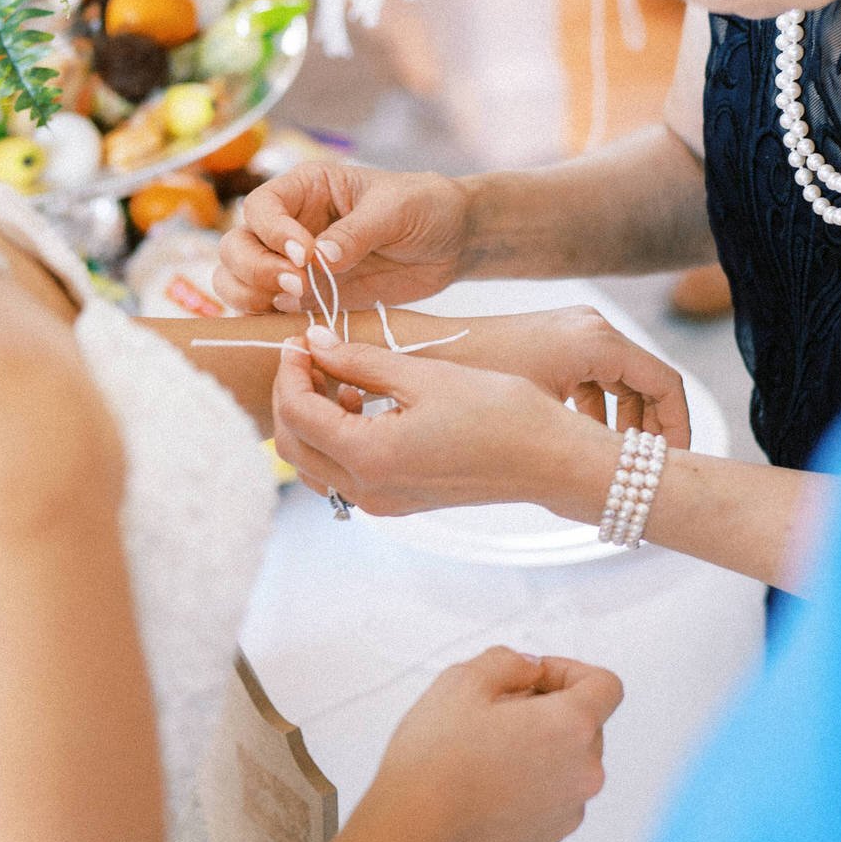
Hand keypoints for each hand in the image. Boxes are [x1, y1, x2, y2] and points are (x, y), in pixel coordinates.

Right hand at [215, 163, 472, 314]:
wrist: (453, 242)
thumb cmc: (425, 207)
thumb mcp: (396, 210)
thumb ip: (356, 233)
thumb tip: (320, 258)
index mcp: (305, 189)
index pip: (261, 208)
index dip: (273, 233)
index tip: (305, 254)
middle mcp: (289, 224)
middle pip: (236, 246)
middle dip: (256, 268)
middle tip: (298, 285)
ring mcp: (293, 264)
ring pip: (237, 279)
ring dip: (249, 295)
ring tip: (292, 303)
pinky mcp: (308, 296)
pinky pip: (266, 310)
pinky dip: (266, 319)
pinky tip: (296, 321)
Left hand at [271, 334, 615, 518]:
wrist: (550, 459)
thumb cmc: (499, 411)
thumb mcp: (424, 376)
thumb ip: (360, 361)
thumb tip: (314, 343)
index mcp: (370, 457)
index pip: (297, 413)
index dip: (289, 370)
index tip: (300, 339)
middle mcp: (367, 490)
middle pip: (292, 446)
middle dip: (291, 396)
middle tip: (311, 354)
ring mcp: (382, 503)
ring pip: (314, 464)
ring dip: (312, 420)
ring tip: (342, 378)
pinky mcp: (398, 502)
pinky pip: (343, 474)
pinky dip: (338, 439)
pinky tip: (365, 405)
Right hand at [360, 646, 622, 841]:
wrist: (413, 838)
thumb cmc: (436, 762)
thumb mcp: (463, 681)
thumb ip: (509, 662)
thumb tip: (529, 669)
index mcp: (572, 727)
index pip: (605, 686)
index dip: (569, 671)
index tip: (532, 678)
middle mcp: (583, 774)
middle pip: (585, 727)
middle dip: (548, 712)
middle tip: (495, 713)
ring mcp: (566, 814)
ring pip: (565, 767)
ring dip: (537, 752)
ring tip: (484, 755)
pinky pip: (548, 802)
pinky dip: (526, 789)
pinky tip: (482, 788)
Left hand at [444, 308, 693, 447]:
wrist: (426, 350)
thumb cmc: (476, 381)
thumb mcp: (543, 416)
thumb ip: (594, 438)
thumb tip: (630, 473)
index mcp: (598, 341)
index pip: (665, 384)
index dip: (677, 427)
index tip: (672, 462)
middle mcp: (592, 327)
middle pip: (647, 380)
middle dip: (652, 427)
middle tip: (646, 466)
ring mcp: (574, 329)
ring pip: (621, 377)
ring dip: (625, 417)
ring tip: (615, 456)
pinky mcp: (556, 337)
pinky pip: (595, 372)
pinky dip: (599, 403)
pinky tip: (581, 434)